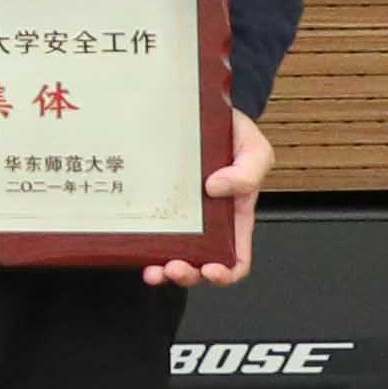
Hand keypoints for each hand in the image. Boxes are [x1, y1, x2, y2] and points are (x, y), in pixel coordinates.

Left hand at [147, 111, 273, 289]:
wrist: (204, 113)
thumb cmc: (234, 134)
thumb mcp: (254, 151)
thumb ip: (247, 172)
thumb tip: (218, 188)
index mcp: (234, 216)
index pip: (236, 258)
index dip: (226, 273)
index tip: (212, 271)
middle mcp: (206, 223)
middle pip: (200, 265)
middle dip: (188, 274)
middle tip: (174, 267)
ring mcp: (179, 217)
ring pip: (172, 257)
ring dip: (163, 270)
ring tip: (154, 269)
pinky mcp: (156, 205)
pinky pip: (147, 233)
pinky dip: (140, 247)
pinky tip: (133, 247)